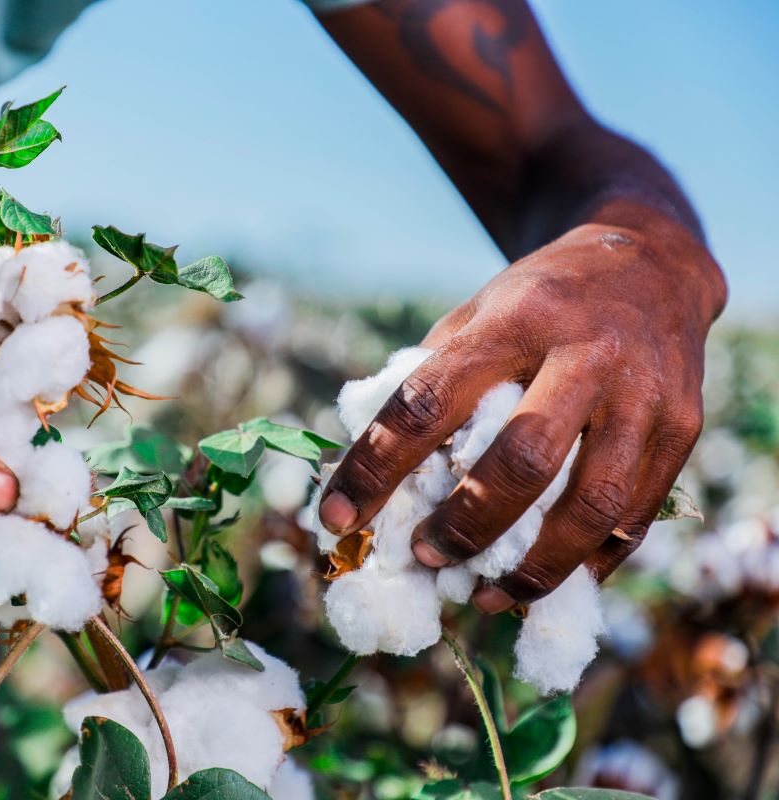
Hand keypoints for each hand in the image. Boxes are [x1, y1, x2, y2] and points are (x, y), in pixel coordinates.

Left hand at [319, 205, 726, 610]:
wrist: (651, 263)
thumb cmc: (538, 302)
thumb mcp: (477, 313)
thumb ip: (432, 380)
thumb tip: (375, 473)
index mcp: (514, 320)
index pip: (428, 402)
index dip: (375, 467)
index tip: (336, 518)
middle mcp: (586, 354)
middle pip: (522, 460)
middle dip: (466, 525)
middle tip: (426, 558)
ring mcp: (644, 395)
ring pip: (592, 504)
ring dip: (533, 567)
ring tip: (488, 596)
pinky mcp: (684, 428)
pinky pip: (636, 516)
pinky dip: (588, 562)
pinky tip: (547, 581)